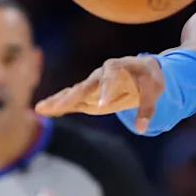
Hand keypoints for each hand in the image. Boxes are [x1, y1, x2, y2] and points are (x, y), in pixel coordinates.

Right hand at [35, 56, 165, 131]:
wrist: (143, 70)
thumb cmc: (149, 79)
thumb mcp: (154, 91)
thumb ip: (147, 108)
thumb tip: (142, 128)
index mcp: (118, 67)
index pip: (111, 77)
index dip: (106, 91)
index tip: (103, 106)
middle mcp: (101, 73)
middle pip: (85, 84)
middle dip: (73, 95)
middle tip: (61, 106)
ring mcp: (93, 83)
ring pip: (74, 91)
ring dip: (58, 100)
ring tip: (41, 108)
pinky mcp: (89, 93)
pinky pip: (72, 98)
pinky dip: (59, 103)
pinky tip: (43, 109)